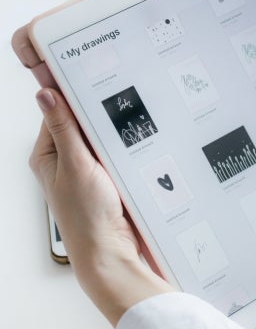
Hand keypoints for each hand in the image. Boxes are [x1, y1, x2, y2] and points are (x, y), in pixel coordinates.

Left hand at [28, 82, 171, 326]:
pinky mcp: (111, 182)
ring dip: (117, 135)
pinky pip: (119, 156)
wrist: (112, 254)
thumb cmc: (87, 218)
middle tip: (119, 100)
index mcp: (48, 155)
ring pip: (104, 140)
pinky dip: (128, 151)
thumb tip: (46, 93)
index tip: (92, 75)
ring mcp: (90, 173)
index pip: (58, 112)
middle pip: (83, 124)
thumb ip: (64, 127)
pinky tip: (137, 147)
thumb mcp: (75, 164)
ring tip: (130, 126)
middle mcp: (66, 162)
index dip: (74, 94)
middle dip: (100, 115)